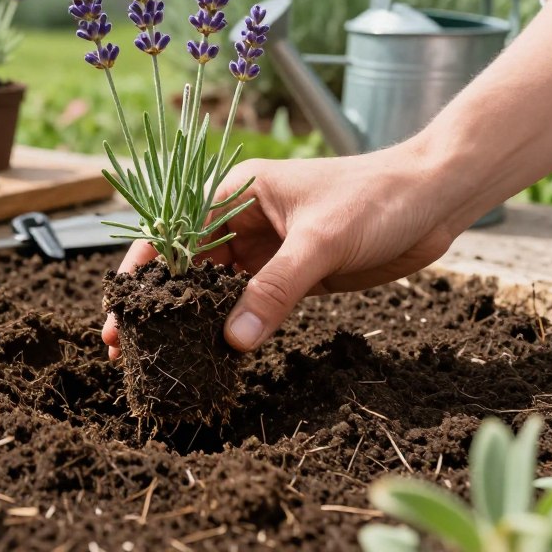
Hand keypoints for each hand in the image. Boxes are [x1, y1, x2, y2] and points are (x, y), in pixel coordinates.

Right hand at [103, 143, 461, 359]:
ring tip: (164, 358)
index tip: (119, 309)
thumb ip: (275, 290)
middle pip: (186, 266)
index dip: (141, 271)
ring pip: (215, 290)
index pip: (173, 232)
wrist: (433, 199)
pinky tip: (215, 356)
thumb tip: (233, 342)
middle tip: (126, 349)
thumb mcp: (321, 241)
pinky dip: (233, 329)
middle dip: (158, 305)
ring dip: (192, 321)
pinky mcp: (289, 276)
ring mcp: (265, 250)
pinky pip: (251, 305)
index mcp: (235, 193)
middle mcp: (241, 221)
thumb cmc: (375, 197)